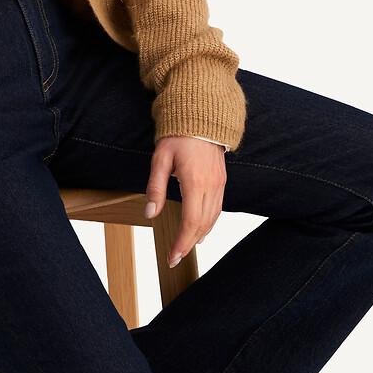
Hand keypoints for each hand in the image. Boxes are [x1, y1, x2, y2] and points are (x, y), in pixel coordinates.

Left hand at [144, 136, 226, 267]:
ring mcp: (219, 183)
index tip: (172, 256)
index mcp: (194, 181)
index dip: (182, 243)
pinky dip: (209, 223)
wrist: (201, 116)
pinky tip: (200, 229)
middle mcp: (211, 186)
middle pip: (203, 225)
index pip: (190, 222)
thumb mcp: (160, 159)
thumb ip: (155, 187)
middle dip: (189, 244)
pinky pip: (218, 208)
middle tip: (175, 257)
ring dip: (199, 236)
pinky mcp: (222, 180)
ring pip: (213, 219)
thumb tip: (150, 213)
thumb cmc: (178, 135)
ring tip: (186, 246)